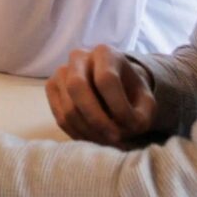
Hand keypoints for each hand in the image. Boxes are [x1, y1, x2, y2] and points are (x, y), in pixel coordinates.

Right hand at [46, 45, 160, 146]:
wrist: (113, 88)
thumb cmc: (130, 93)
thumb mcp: (145, 101)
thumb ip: (141, 115)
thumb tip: (125, 128)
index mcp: (105, 53)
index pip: (106, 79)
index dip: (118, 106)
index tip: (132, 126)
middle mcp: (78, 57)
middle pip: (77, 87)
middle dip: (96, 119)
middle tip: (114, 138)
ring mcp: (61, 72)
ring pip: (68, 108)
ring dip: (89, 131)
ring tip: (107, 142)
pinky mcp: (51, 89)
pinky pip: (60, 118)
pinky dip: (77, 134)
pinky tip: (94, 139)